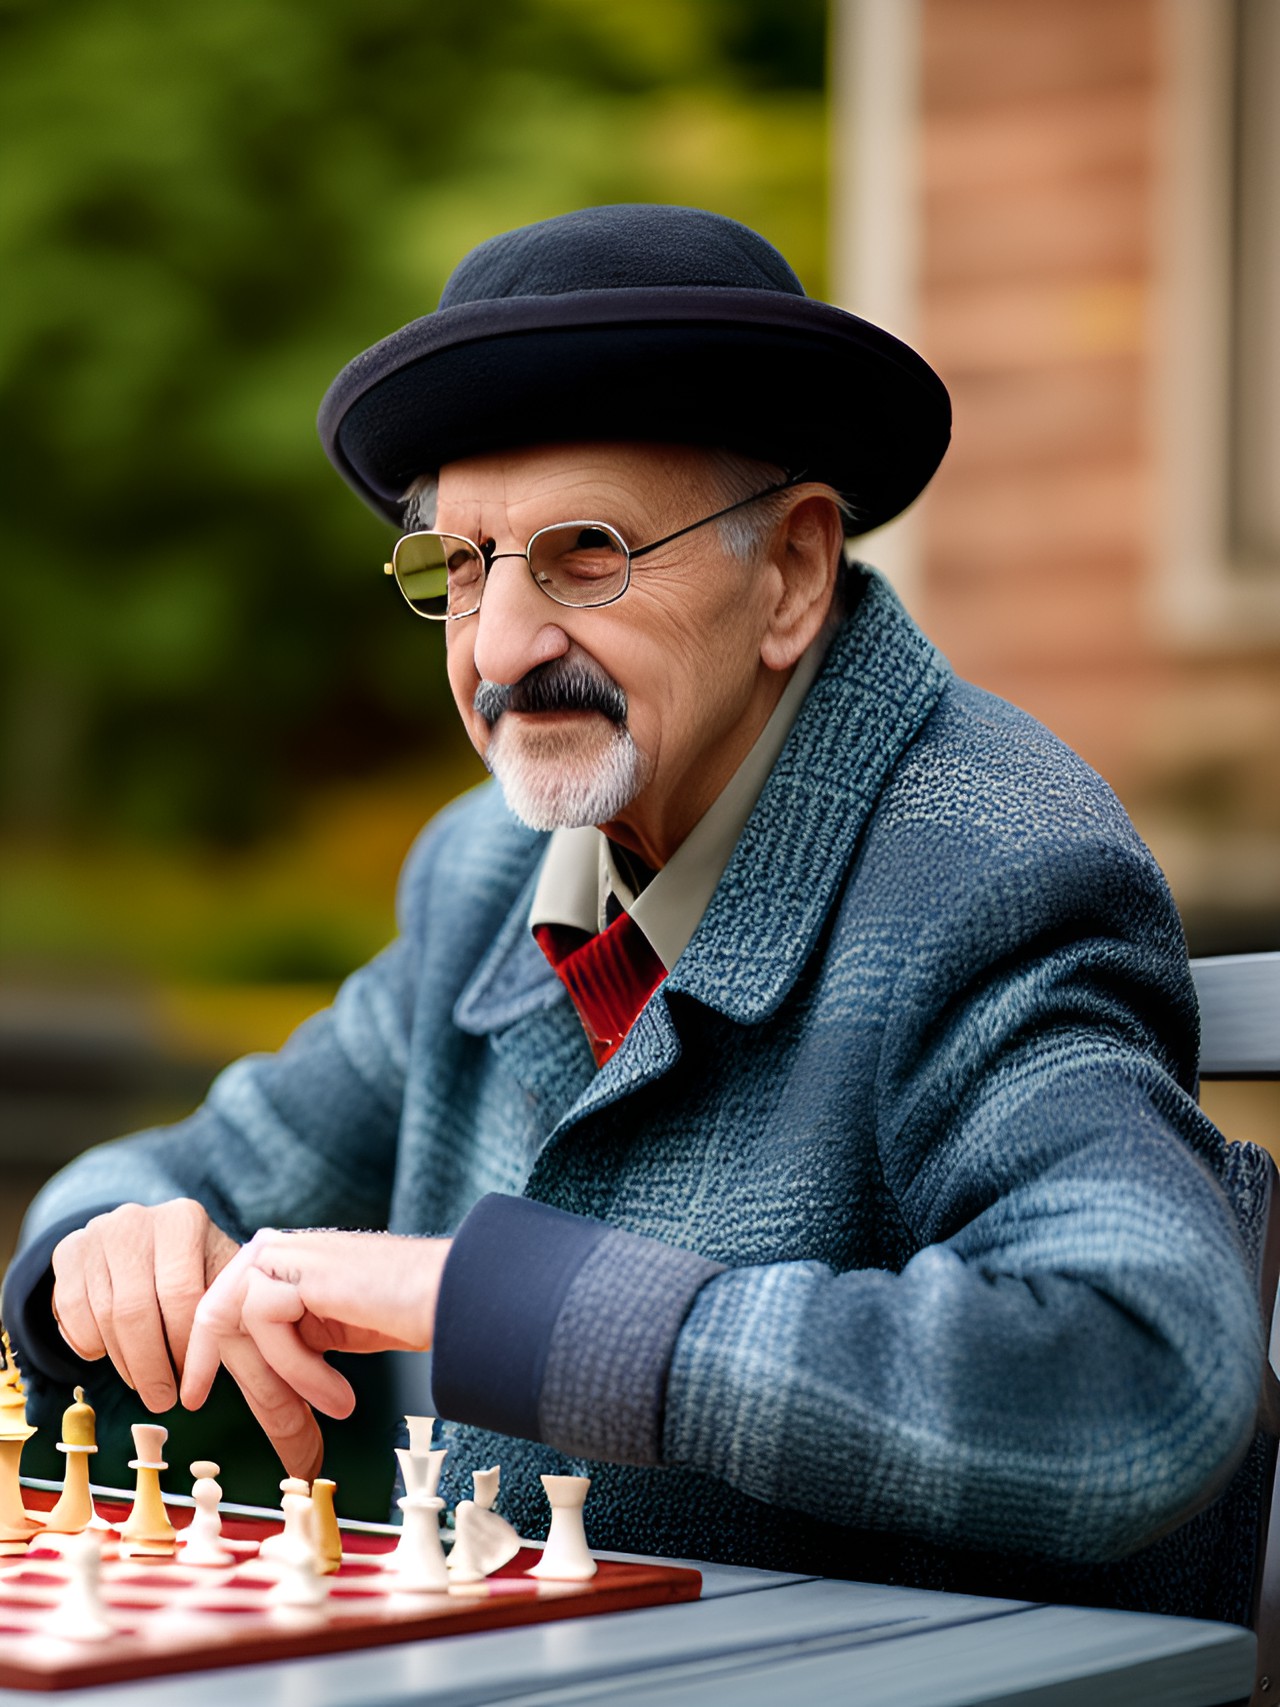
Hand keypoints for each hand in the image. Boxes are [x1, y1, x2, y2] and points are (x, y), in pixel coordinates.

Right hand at [51, 1200, 238, 1412]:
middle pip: (137, 1310)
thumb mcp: (219, 1276)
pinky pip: (71, 1312)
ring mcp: (97, 1233)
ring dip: (124, 1362)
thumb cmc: (196, 1267)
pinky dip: (90, 1344)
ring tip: (143, 1384)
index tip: (192, 1385)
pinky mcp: (69, 1251)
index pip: (184, 1295)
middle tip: (162, 1401)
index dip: (185, 1348)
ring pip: (104, 1316)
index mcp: (184, 1220)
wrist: (146, 1238)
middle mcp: (137, 1220)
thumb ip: (231, 1310)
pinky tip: (110, 1355)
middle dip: (151, 1366)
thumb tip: (247, 1367)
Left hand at [180, 1229, 449, 1478]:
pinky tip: (339, 1392)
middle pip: (218, 1312)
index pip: (222, 1303)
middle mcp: (278, 1248)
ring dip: (281, 1380)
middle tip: (224, 1411)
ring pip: (241, 1323)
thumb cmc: (403, 1311)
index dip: (201, 1350)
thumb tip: (261, 1390)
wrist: (451, 1294)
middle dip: (222, 1370)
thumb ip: (288, 1341)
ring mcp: (287, 1252)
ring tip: (333, 1405)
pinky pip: (269, 1327)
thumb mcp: (326, 1331)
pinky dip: (303, 1371)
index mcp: (282, 1260)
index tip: (195, 1393)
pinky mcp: (298, 1267)